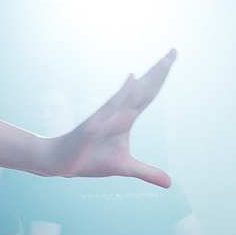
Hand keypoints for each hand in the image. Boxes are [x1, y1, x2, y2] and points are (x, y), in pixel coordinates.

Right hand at [43, 51, 175, 186]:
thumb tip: (169, 184)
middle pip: (144, 88)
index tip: (171, 57)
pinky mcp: (94, 124)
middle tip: (174, 51)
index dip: (161, 78)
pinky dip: (122, 93)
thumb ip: (148, 173)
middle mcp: (119, 112)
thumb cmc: (91, 159)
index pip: (148, 94)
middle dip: (160, 70)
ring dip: (148, 78)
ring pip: (132, 94)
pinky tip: (133, 80)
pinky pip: (110, 107)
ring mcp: (107, 116)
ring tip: (163, 61)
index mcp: (127, 117)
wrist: (62, 161)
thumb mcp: (125, 168)